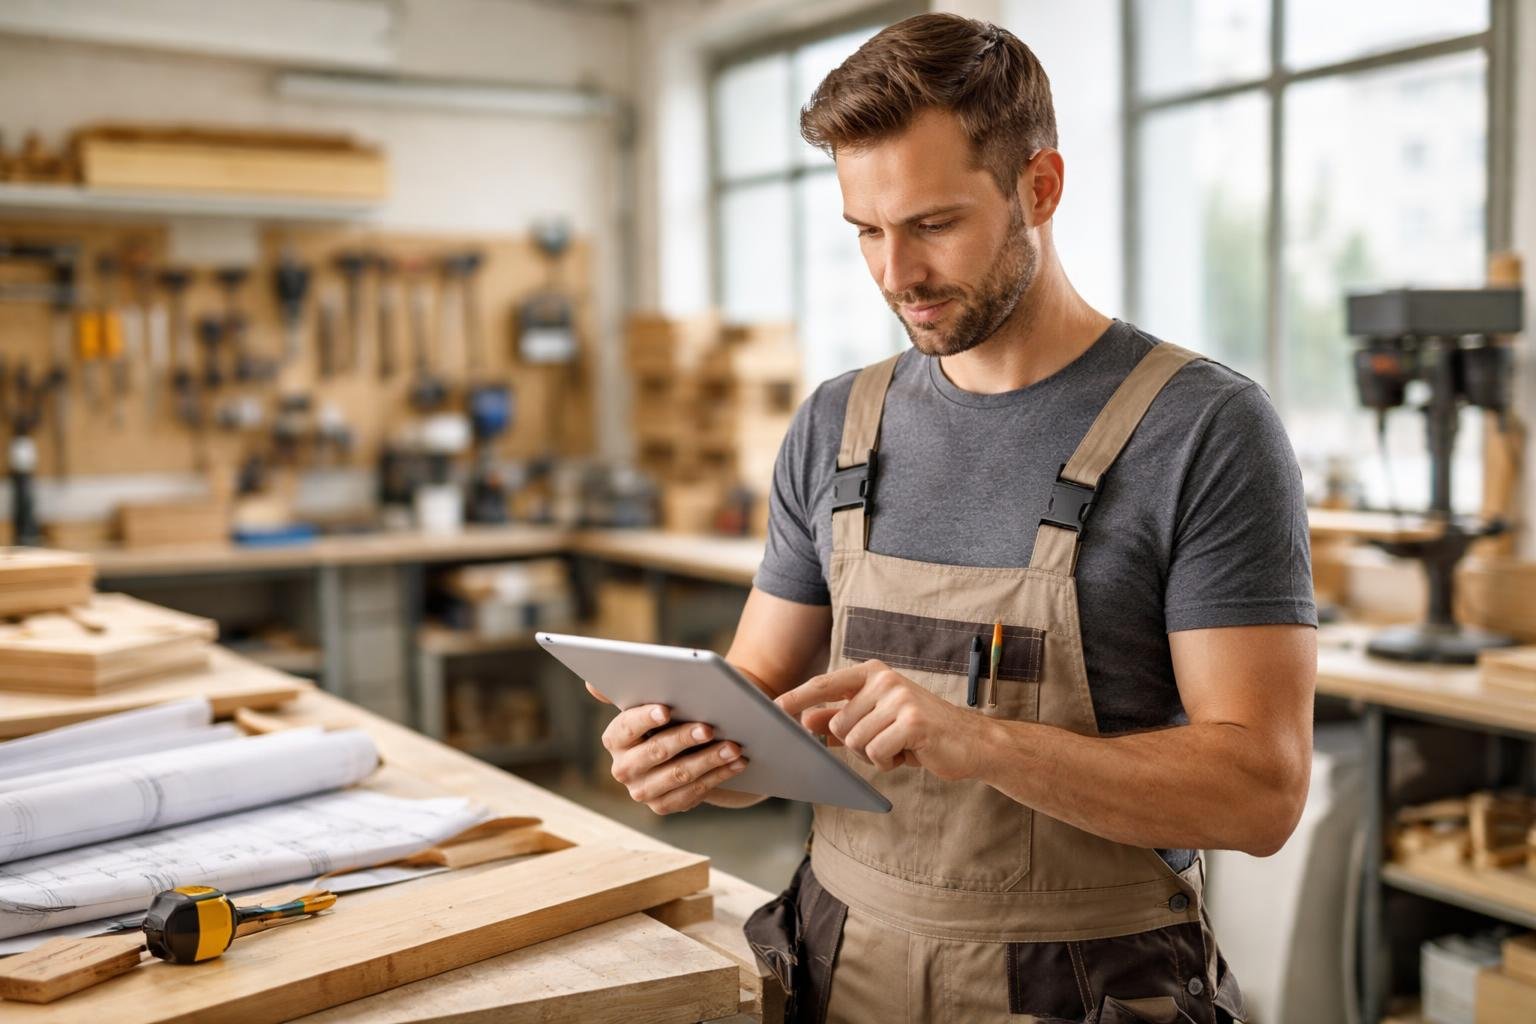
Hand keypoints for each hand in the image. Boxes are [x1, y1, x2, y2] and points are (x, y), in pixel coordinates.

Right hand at [594, 689, 749, 814]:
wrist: (688, 747)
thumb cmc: (672, 715)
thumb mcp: (653, 699)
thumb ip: (630, 689)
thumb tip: (591, 685)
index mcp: (614, 738)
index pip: (626, 726)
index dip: (645, 718)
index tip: (666, 709)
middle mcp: (622, 768)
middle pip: (655, 752)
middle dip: (685, 738)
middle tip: (710, 727)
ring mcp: (642, 790)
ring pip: (679, 775)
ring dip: (709, 760)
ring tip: (734, 746)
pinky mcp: (663, 806)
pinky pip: (693, 793)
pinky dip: (719, 776)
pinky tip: (738, 762)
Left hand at [775, 660, 984, 780]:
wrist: (970, 743)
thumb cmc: (919, 732)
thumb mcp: (877, 720)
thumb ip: (841, 717)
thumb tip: (805, 720)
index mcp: (873, 673)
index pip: (824, 684)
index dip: (796, 698)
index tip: (772, 710)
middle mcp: (884, 679)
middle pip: (838, 726)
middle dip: (856, 745)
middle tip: (886, 742)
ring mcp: (900, 698)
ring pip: (855, 742)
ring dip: (874, 755)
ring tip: (900, 747)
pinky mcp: (912, 721)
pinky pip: (876, 753)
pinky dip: (888, 762)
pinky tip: (909, 754)